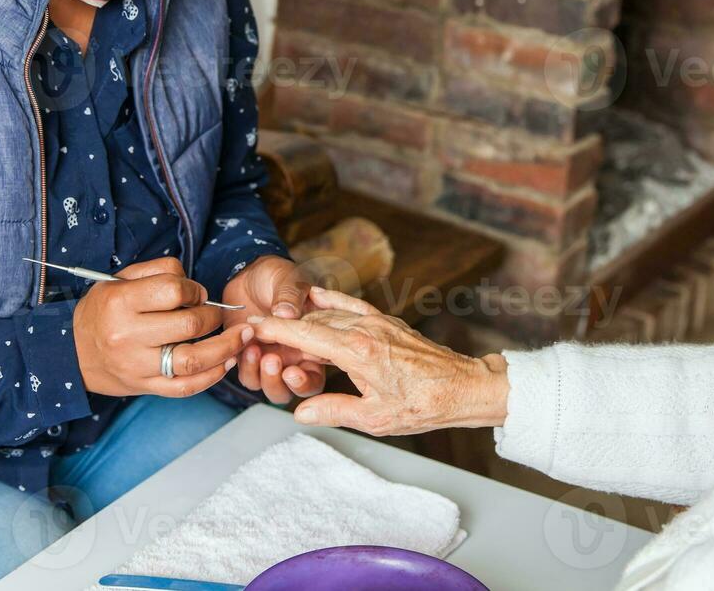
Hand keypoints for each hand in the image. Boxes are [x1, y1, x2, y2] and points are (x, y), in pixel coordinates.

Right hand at [74, 258, 250, 396]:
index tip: (195, 293)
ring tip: (242, 338)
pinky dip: (212, 376)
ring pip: (192, 360)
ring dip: (225, 348)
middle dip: (212, 316)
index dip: (193, 289)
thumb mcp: (119, 279)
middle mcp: (128, 336)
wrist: (72, 353)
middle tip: (215, 314)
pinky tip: (226, 362)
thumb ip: (158, 271)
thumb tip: (195, 286)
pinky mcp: (145, 387)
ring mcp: (137, 366)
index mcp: (121, 303)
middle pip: (189, 324)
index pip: (173, 291)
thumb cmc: (102, 311)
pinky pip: (185, 387)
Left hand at [223, 256, 325, 403]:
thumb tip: (286, 313)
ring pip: (264, 386)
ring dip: (258, 374)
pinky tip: (241, 343)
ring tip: (253, 347)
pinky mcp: (246, 356)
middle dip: (278, 382)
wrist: (250, 273)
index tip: (292, 371)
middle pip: (288, 390)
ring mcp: (269, 358)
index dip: (305, 382)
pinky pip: (245, 374)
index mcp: (312, 345)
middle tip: (271, 360)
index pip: (314, 377)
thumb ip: (290, 296)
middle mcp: (292, 358)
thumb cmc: (278, 276)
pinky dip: (242, 364)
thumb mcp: (290, 279)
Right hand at [247, 286, 508, 435]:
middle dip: (282, 328)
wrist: (463, 386)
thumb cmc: (423, 405)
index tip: (250, 328)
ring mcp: (377, 322)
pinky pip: (352, 306)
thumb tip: (299, 412)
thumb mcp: (374, 417)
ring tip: (278, 325)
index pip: (304, 336)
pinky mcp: (387, 322)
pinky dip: (331, 301)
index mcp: (357, 352)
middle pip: (312, 323)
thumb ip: (333, 410)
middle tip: (256, 335)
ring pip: (329, 315)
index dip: (274, 331)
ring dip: (302, 319)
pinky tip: (316, 296)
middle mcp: (364, 330)